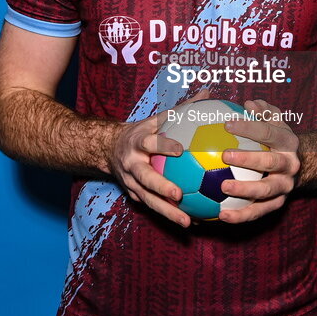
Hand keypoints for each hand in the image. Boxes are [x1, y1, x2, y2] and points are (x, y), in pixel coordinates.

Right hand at [108, 110, 189, 226]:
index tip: (180, 149)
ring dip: (167, 211)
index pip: (150, 142)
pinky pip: (152, 207)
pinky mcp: (133, 196)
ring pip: (148, 199)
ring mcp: (130, 182)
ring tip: (187, 221)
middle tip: (179, 194)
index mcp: (138, 142)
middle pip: (145, 177)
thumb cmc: (142, 132)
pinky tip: (191, 221)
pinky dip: (169, 215)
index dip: (163, 145)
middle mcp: (132, 164)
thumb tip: (207, 94)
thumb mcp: (157, 119)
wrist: (109, 149)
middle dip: (160, 187)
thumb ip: (182, 109)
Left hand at [218, 99, 301, 223]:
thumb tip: (248, 103)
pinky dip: (241, 215)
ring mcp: (285, 186)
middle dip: (248, 159)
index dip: (248, 128)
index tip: (226, 124)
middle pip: (270, 162)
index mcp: (287, 142)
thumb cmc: (277, 140)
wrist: (300, 166)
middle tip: (224, 155)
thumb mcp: (275, 121)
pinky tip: (222, 216)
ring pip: (266, 191)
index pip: (268, 132)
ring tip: (222, 188)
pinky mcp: (278, 203)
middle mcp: (289, 165)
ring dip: (244, 190)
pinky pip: (260, 212)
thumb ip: (264, 111)